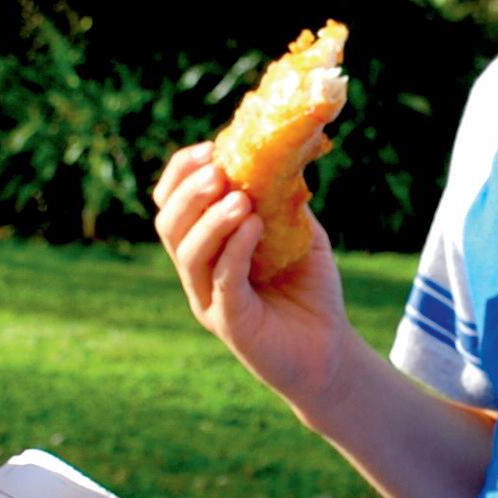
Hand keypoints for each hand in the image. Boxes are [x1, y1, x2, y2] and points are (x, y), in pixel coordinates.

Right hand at [151, 140, 349, 409]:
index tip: (208, 148)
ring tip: (240, 199)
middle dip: (188, 192)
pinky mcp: (229, 323)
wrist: (329, 349)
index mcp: (206, 246)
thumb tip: (278, 150)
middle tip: (218, 171)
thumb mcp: (296, 229)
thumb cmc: (309, 288)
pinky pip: (222, 281)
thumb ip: (280, 196)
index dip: (181, 173)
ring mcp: (209, 299)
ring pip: (188, 254)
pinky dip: (234, 249)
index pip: (171, 204)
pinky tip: (255, 226)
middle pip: (168, 225)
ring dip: (210, 219)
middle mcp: (198, 272)